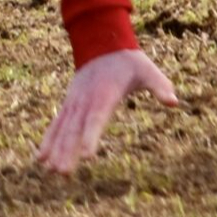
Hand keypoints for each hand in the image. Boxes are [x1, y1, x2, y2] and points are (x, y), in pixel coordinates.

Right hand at [36, 50, 179, 173]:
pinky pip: (56, 123)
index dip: (91, 137)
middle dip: (68, 150)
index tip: (87, 156)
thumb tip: (175, 102)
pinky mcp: (69, 104)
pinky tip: (41, 159)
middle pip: (75, 129)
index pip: (96, 119)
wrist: (103, 42)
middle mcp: (86, 100)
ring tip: (50, 171)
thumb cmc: (129, 61)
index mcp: (104, 95)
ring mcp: (75, 102)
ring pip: (63, 128)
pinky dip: (48, 139)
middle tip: (62, 173)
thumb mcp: (147, 70)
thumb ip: (160, 86)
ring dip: (55, 149)